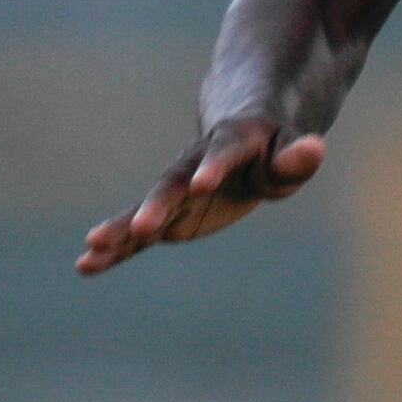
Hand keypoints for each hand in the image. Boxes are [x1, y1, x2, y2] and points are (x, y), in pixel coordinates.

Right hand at [77, 114, 325, 273]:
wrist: (239, 136)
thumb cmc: (273, 146)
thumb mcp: (291, 149)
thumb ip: (296, 155)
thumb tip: (314, 148)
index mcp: (229, 144)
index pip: (222, 154)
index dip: (213, 168)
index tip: (201, 183)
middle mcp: (192, 168)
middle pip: (172, 186)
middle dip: (156, 206)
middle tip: (140, 227)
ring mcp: (176, 193)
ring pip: (146, 211)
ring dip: (122, 230)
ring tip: (91, 250)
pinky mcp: (168, 216)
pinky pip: (139, 234)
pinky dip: (116, 249)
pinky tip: (86, 265)